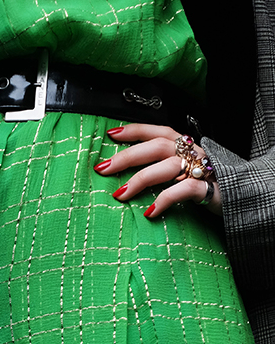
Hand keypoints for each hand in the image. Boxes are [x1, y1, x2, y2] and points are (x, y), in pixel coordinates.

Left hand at [94, 123, 222, 218]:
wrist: (241, 197)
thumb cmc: (205, 184)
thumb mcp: (182, 171)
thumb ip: (161, 167)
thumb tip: (126, 177)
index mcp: (183, 145)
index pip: (156, 131)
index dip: (135, 130)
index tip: (111, 134)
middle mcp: (191, 152)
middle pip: (156, 146)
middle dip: (127, 157)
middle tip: (102, 168)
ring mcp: (200, 169)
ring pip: (167, 166)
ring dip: (140, 179)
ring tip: (119, 194)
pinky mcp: (208, 188)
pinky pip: (183, 190)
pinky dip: (164, 200)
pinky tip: (149, 212)